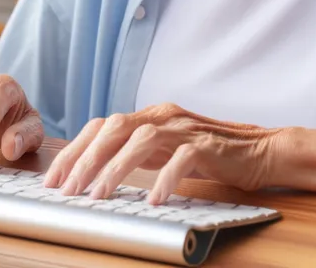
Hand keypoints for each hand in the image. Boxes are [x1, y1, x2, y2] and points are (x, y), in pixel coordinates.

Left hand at [43, 103, 276, 204]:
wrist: (261, 150)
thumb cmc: (209, 154)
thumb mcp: (165, 150)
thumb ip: (135, 153)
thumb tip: (95, 174)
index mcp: (149, 116)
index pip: (100, 126)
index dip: (74, 150)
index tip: (54, 179)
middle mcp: (162, 116)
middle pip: (113, 127)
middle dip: (85, 159)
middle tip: (68, 190)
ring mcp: (185, 128)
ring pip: (140, 138)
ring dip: (115, 167)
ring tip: (99, 195)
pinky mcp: (208, 145)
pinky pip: (182, 158)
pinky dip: (164, 178)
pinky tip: (153, 198)